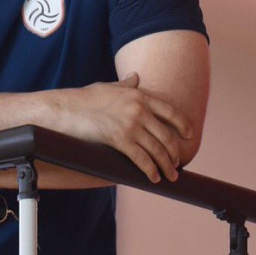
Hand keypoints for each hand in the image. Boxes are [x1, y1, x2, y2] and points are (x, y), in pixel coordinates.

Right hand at [55, 73, 192, 182]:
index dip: (183, 124)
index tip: (189, 134)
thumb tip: (135, 77)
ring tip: (171, 175)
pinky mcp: (120, 140)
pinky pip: (142, 159)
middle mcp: (139, 109)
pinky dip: (150, 170)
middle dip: (174, 152)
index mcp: (139, 95)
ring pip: (157, 149)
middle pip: (166, 134)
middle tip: (177, 162)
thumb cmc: (84, 98)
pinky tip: (154, 178)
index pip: (170, 111)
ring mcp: (130, 125)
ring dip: (167, 165)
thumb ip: (125, 85)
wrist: (66, 108)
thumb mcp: (108, 86)